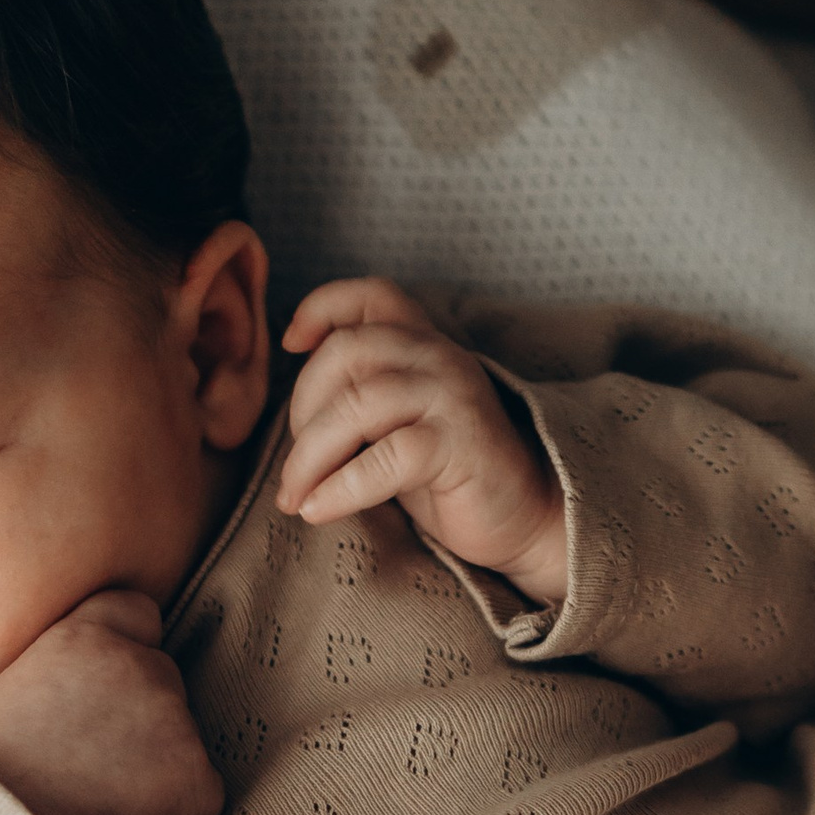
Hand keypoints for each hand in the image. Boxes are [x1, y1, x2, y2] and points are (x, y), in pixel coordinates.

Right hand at [0, 588, 222, 814]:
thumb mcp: (1, 697)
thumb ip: (53, 670)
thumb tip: (71, 681)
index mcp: (83, 637)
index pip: (137, 612)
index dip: (128, 646)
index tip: (107, 684)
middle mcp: (137, 665)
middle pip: (162, 678)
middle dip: (142, 716)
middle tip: (93, 761)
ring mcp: (175, 720)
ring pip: (181, 739)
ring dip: (155, 767)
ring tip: (98, 800)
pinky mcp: (197, 778)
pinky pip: (199, 794)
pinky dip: (175, 813)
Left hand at [279, 278, 565, 604]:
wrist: (522, 519)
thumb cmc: (450, 474)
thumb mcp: (399, 423)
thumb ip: (360, 397)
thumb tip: (294, 410)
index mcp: (424, 344)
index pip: (372, 296)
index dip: (322, 306)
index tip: (291, 344)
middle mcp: (440, 358)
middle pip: (346, 351)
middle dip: (302, 408)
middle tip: (294, 465)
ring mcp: (453, 397)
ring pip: (357, 404)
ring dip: (310, 457)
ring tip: (295, 497)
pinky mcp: (460, 444)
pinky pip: (384, 458)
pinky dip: (339, 488)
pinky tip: (318, 511)